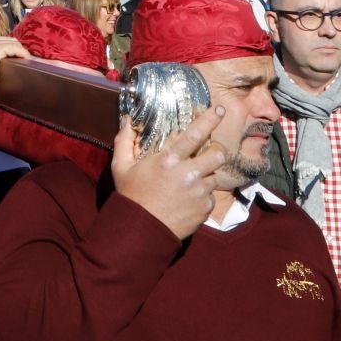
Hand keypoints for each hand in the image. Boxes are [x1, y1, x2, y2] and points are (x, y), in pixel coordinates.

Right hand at [0, 35, 29, 94]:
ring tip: (26, 60)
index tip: (19, 56)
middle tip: (24, 59)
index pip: (3, 39)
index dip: (12, 48)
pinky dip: (23, 53)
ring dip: (22, 51)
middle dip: (18, 49)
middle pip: (9, 40)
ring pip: (13, 43)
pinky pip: (15, 48)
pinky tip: (26, 60)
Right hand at [111, 104, 228, 241]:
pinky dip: (202, 196)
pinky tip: (186, 200)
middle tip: (209, 152)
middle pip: (218, 154)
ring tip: (189, 182)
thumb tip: (128, 119)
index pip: (195, 134)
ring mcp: (199, 192)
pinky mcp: (205, 209)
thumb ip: (125, 140)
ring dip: (206, 175)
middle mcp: (188, 174)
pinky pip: (210, 196)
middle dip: (217, 150)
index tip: (219, 109)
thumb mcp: (121, 166)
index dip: (209, 119)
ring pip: (215, 176)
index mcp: (169, 160)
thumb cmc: (131, 195)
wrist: (141, 230)